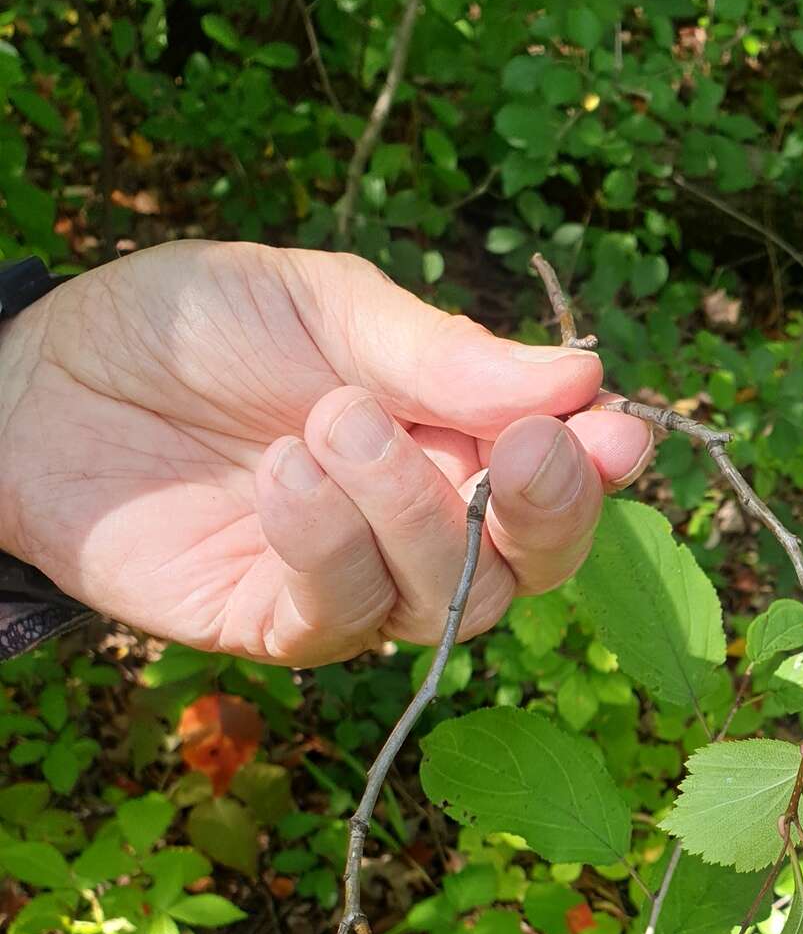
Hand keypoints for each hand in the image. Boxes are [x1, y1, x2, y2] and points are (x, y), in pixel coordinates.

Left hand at [0, 242, 651, 664]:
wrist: (38, 377)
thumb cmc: (189, 329)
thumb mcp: (322, 307)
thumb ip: (441, 356)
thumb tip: (581, 378)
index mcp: (451, 436)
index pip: (556, 477)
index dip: (596, 467)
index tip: (614, 428)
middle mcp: (419, 522)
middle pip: (531, 562)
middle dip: (543, 511)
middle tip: (523, 447)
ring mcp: (353, 583)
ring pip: (450, 601)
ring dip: (413, 512)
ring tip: (334, 417)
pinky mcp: (276, 626)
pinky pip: (342, 617)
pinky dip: (328, 545)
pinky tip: (285, 472)